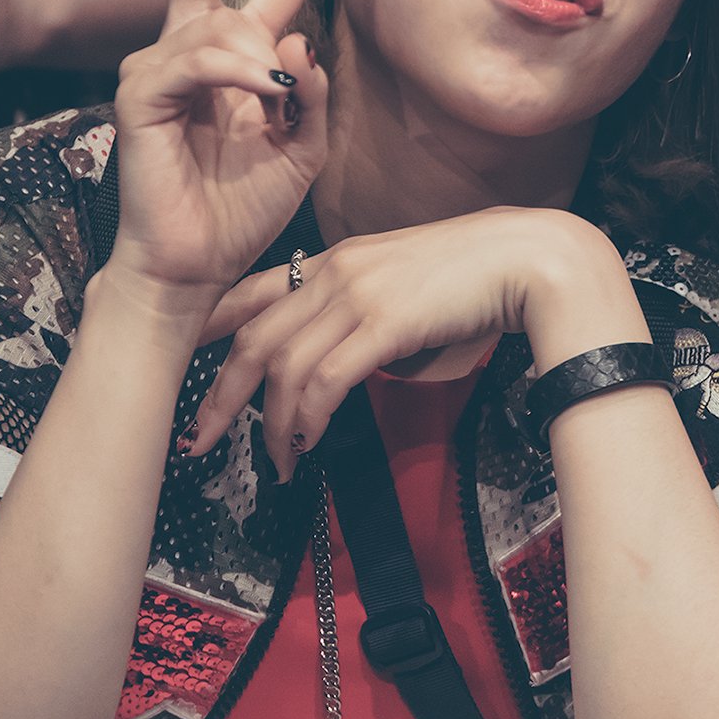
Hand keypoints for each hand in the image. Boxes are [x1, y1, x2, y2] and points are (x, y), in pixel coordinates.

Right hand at [104, 0, 349, 327]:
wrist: (198, 265)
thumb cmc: (243, 205)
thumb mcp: (304, 143)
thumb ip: (314, 91)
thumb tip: (295, 40)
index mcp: (239, 53)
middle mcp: (195, 46)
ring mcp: (160, 66)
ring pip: (221, 22)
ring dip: (260, 56)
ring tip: (276, 99)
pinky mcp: (140, 94)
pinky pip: (196, 61)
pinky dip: (237, 75)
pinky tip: (259, 97)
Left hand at [187, 208, 638, 479]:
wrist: (530, 257)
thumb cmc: (479, 274)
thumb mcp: (406, 281)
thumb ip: (366, 309)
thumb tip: (346, 356)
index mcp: (337, 258)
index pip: (252, 291)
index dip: (212, 331)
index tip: (189, 366)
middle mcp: (336, 271)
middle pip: (253, 338)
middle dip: (220, 396)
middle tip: (199, 438)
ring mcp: (358, 294)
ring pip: (285, 367)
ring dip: (272, 423)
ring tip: (276, 461)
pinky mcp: (384, 322)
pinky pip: (326, 380)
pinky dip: (310, 417)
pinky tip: (311, 440)